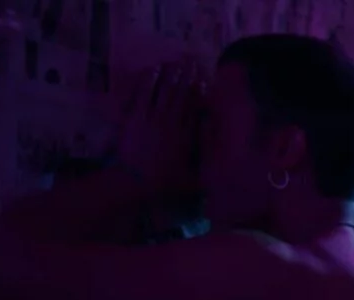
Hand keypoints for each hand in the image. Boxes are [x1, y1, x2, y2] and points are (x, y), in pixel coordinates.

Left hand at [117, 60, 204, 199]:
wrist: (135, 182)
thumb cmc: (164, 183)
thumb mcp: (194, 180)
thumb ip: (207, 166)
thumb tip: (219, 153)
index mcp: (187, 136)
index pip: (196, 109)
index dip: (200, 93)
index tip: (204, 80)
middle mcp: (172, 122)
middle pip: (181, 95)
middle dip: (187, 77)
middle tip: (191, 63)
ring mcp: (152, 118)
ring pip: (164, 91)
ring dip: (169, 75)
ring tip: (174, 63)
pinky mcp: (134, 117)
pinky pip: (143, 94)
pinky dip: (148, 81)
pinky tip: (152, 70)